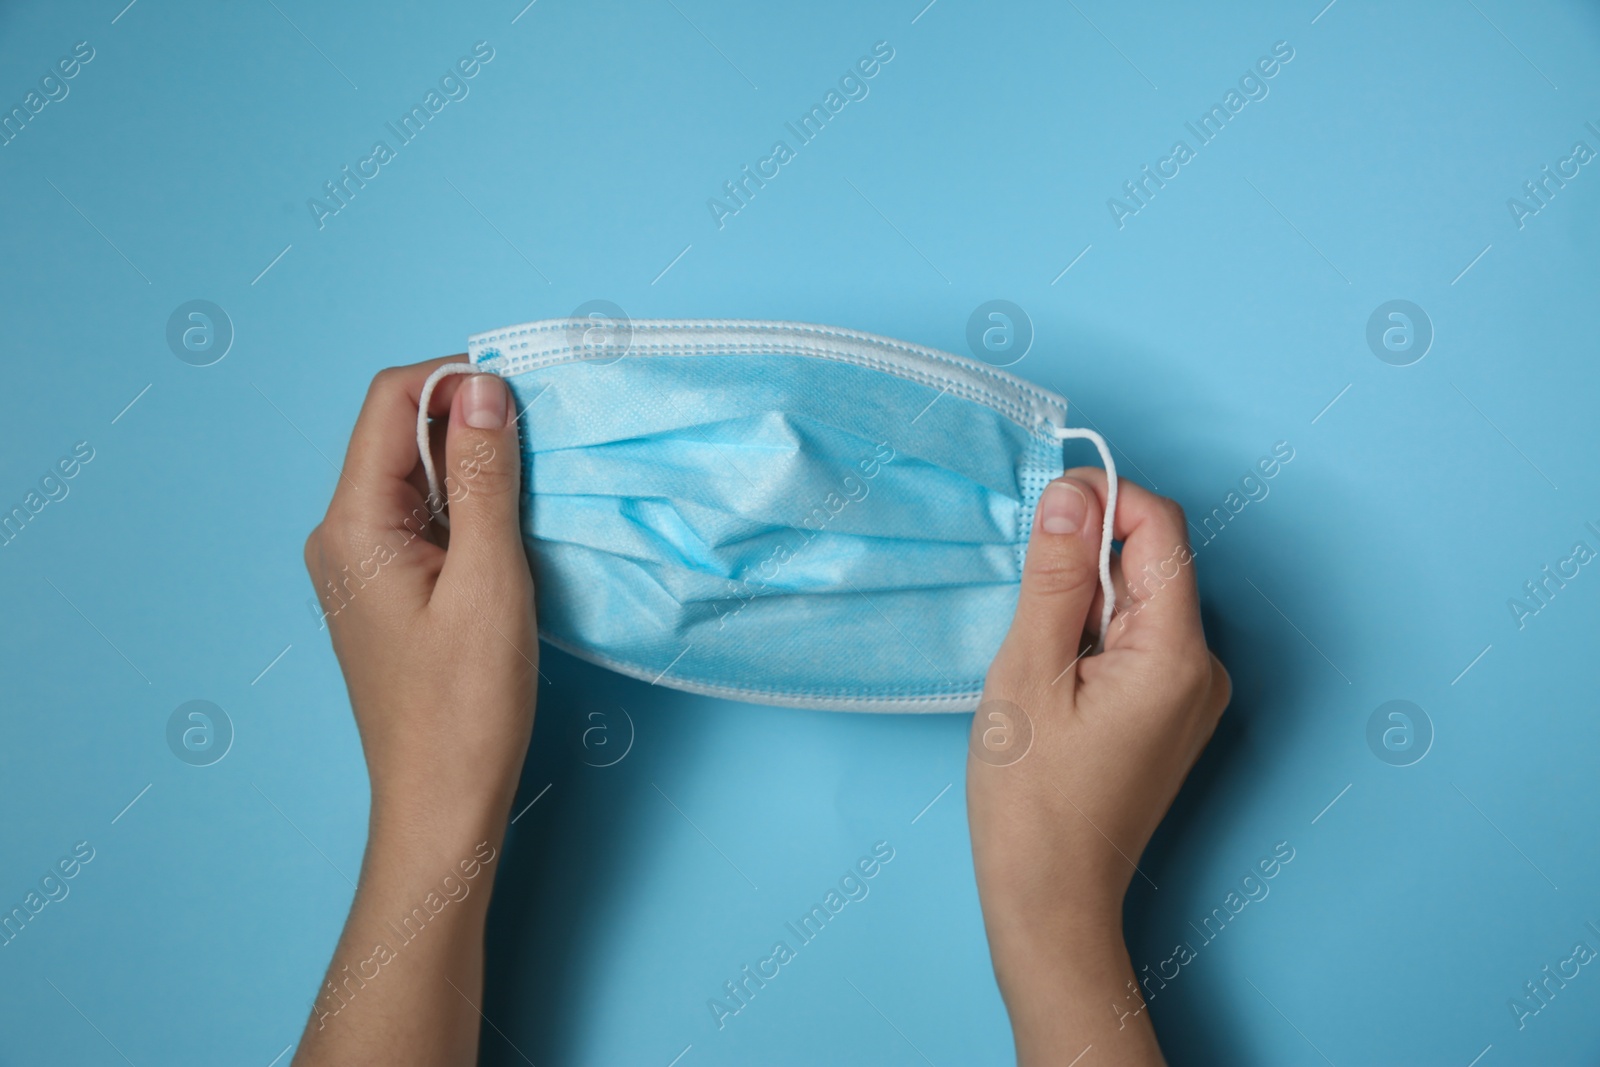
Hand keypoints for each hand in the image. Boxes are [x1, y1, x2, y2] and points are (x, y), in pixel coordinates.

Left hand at [295, 357, 536, 1065]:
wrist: (442, 805)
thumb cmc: (467, 706)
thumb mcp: (489, 579)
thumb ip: (485, 477)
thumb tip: (486, 386)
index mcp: (353, 523)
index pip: (391, 400)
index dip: (458, 382)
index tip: (528, 404)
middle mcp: (342, 534)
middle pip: (400, 432)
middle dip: (471, 423)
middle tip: (543, 451)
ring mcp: (360, 564)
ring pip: (417, 475)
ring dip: (476, 468)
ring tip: (534, 496)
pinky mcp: (386, 590)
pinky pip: (425, 519)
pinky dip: (470, 509)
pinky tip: (511, 536)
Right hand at [967, 469, 1229, 1065]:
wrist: (1050, 898)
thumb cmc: (1030, 798)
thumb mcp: (1028, 673)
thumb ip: (1054, 576)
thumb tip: (1071, 491)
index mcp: (1176, 653)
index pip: (1160, 527)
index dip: (1102, 500)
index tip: (1041, 513)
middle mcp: (1203, 667)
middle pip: (1150, 562)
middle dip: (1084, 561)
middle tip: (1026, 610)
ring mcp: (1192, 693)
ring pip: (1139, 600)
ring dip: (1083, 602)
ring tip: (1037, 661)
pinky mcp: (1172, 712)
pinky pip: (1137, 640)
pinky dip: (1092, 636)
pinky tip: (1054, 680)